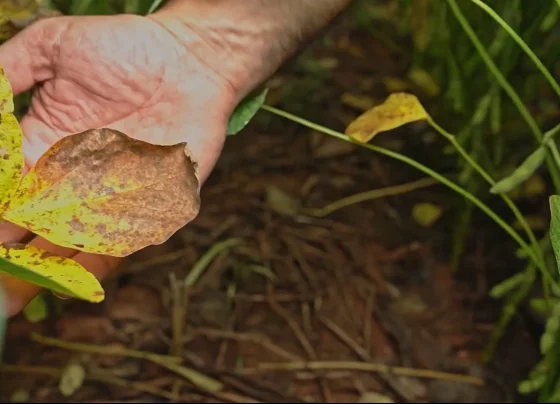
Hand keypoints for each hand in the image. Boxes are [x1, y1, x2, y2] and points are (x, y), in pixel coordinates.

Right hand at [0, 13, 237, 316]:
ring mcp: (113, 196)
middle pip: (35, 227)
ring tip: (14, 297)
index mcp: (46, 147)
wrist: (188, 61)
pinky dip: (96, 264)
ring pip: (71, 242)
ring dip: (45, 270)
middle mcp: (75, 179)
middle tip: (1, 281)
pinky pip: (123, 242)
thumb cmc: (124, 48)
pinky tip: (72, 283)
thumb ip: (10, 72)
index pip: (9, 192)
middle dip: (12, 256)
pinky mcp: (151, 206)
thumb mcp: (53, 47)